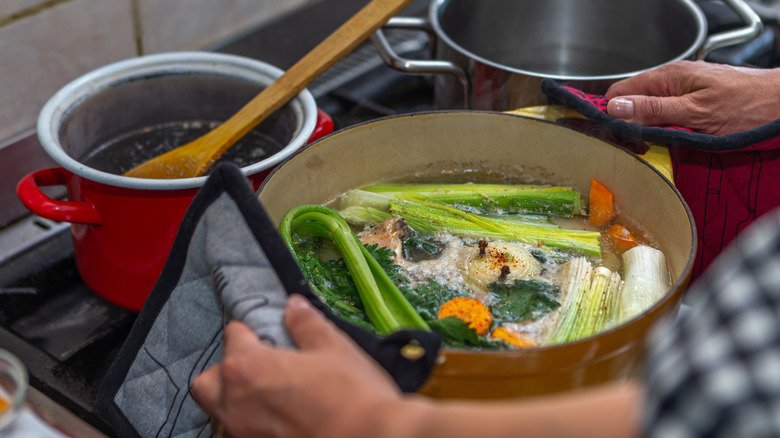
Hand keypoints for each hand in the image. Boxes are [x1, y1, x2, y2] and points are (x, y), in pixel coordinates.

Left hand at [190, 294, 404, 437]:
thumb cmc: (353, 398)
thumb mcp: (333, 348)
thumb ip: (306, 325)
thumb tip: (294, 308)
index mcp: (248, 368)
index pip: (232, 336)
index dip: (250, 331)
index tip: (263, 333)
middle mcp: (235, 404)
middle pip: (208, 381)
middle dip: (225, 370)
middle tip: (255, 365)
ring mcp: (243, 434)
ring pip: (221, 413)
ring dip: (235, 400)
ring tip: (268, 396)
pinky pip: (241, 434)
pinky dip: (252, 424)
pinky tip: (278, 419)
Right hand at [605, 60, 779, 134]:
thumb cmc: (747, 104)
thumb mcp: (694, 112)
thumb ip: (653, 110)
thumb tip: (616, 108)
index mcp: (667, 78)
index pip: (620, 92)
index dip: (611, 114)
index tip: (610, 136)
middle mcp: (671, 82)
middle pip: (633, 104)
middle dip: (629, 127)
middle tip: (636, 149)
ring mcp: (682, 92)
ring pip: (649, 113)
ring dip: (648, 133)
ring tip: (655, 149)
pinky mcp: (692, 104)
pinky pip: (667, 118)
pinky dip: (665, 132)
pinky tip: (672, 144)